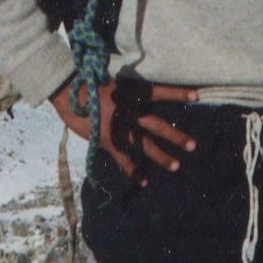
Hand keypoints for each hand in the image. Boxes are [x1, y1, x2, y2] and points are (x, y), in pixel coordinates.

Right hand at [51, 75, 197, 182]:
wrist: (66, 90)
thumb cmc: (86, 81)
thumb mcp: (110, 81)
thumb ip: (125, 93)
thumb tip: (135, 100)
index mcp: (130, 94)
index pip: (158, 93)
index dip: (177, 94)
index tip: (196, 97)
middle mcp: (127, 111)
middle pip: (156, 125)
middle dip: (174, 135)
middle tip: (192, 145)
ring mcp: (117, 127)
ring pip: (143, 144)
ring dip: (160, 156)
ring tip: (176, 166)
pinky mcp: (106, 141)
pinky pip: (123, 158)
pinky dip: (133, 170)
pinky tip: (144, 181)